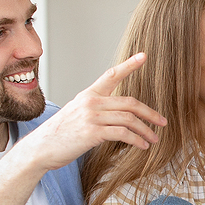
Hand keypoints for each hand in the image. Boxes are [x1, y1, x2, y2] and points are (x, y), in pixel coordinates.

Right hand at [14, 54, 162, 170]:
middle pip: (130, 103)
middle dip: (150, 113)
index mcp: (88, 95)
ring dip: (146, 130)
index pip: (111, 75)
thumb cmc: (61, 134)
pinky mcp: (92, 132)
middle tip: (163, 122)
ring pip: (129, 119)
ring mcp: (91, 116)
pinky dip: (136, 140)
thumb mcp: (78, 114)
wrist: (41, 148)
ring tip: (154, 139)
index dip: (129, 65)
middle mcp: (91, 102)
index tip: (144, 56)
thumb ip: (97, 110)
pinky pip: (122, 134)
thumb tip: (119, 115)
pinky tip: (143, 146)